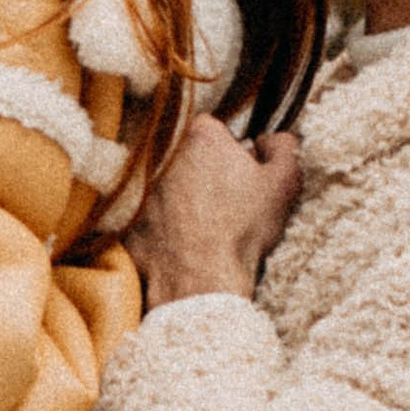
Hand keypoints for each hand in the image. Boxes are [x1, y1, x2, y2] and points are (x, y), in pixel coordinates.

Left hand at [124, 115, 303, 311]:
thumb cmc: (241, 230)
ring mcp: (138, 186)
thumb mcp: (284, 183)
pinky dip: (160, 223)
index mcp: (199, 135)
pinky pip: (146, 213)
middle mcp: (160, 153)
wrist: (200, 282)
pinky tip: (180, 241)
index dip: (230, 151)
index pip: (214, 129)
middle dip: (202, 170)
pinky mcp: (125, 217)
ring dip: (180, 195)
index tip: (238, 176)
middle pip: (186, 154)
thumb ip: (284, 147)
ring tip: (202, 224)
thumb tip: (270, 138)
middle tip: (221, 202)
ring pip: (164, 182)